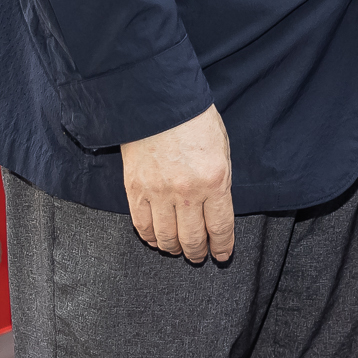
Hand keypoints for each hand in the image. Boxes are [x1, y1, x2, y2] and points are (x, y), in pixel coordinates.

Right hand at [122, 104, 234, 263]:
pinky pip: (142, 226)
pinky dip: (150, 238)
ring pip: (166, 237)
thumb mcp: (222, 147)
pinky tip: (157, 239)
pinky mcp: (135, 190)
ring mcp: (158, 193)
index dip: (222, 247)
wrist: (156, 100)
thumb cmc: (194, 119)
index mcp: (214, 180)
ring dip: (174, 249)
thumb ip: (220, 179)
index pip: (220, 227)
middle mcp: (187, 191)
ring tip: (178, 249)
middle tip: (199, 256)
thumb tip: (217, 207)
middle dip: (198, 252)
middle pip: (192, 238)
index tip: (221, 255)